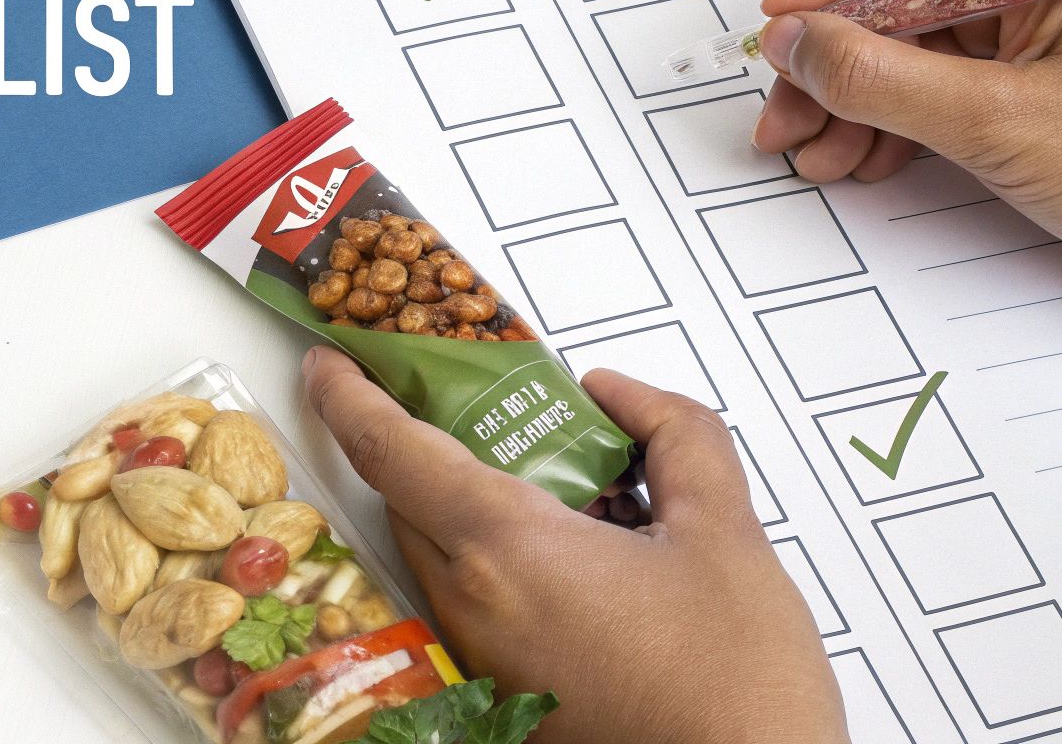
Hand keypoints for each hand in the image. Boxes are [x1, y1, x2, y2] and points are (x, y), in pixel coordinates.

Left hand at [302, 346, 847, 743]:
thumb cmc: (734, 690)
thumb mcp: (725, 530)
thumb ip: (673, 435)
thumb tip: (618, 394)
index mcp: (509, 551)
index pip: (390, 452)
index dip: (348, 396)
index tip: (328, 361)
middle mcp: (475, 610)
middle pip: (411, 502)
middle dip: (429, 445)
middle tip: (477, 403)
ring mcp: (484, 665)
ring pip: (443, 558)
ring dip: (472, 509)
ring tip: (566, 487)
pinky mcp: (506, 701)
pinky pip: (475, 608)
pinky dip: (502, 565)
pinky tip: (586, 563)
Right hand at [755, 0, 1061, 361]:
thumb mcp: (996, 122)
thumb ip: (879, 79)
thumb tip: (795, 45)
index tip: (793, 18)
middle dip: (831, 39)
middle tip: (786, 100)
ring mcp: (1030, 21)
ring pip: (904, 30)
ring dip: (849, 88)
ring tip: (810, 147)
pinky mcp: (1026, 75)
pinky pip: (932, 75)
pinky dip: (887, 114)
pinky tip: (857, 157)